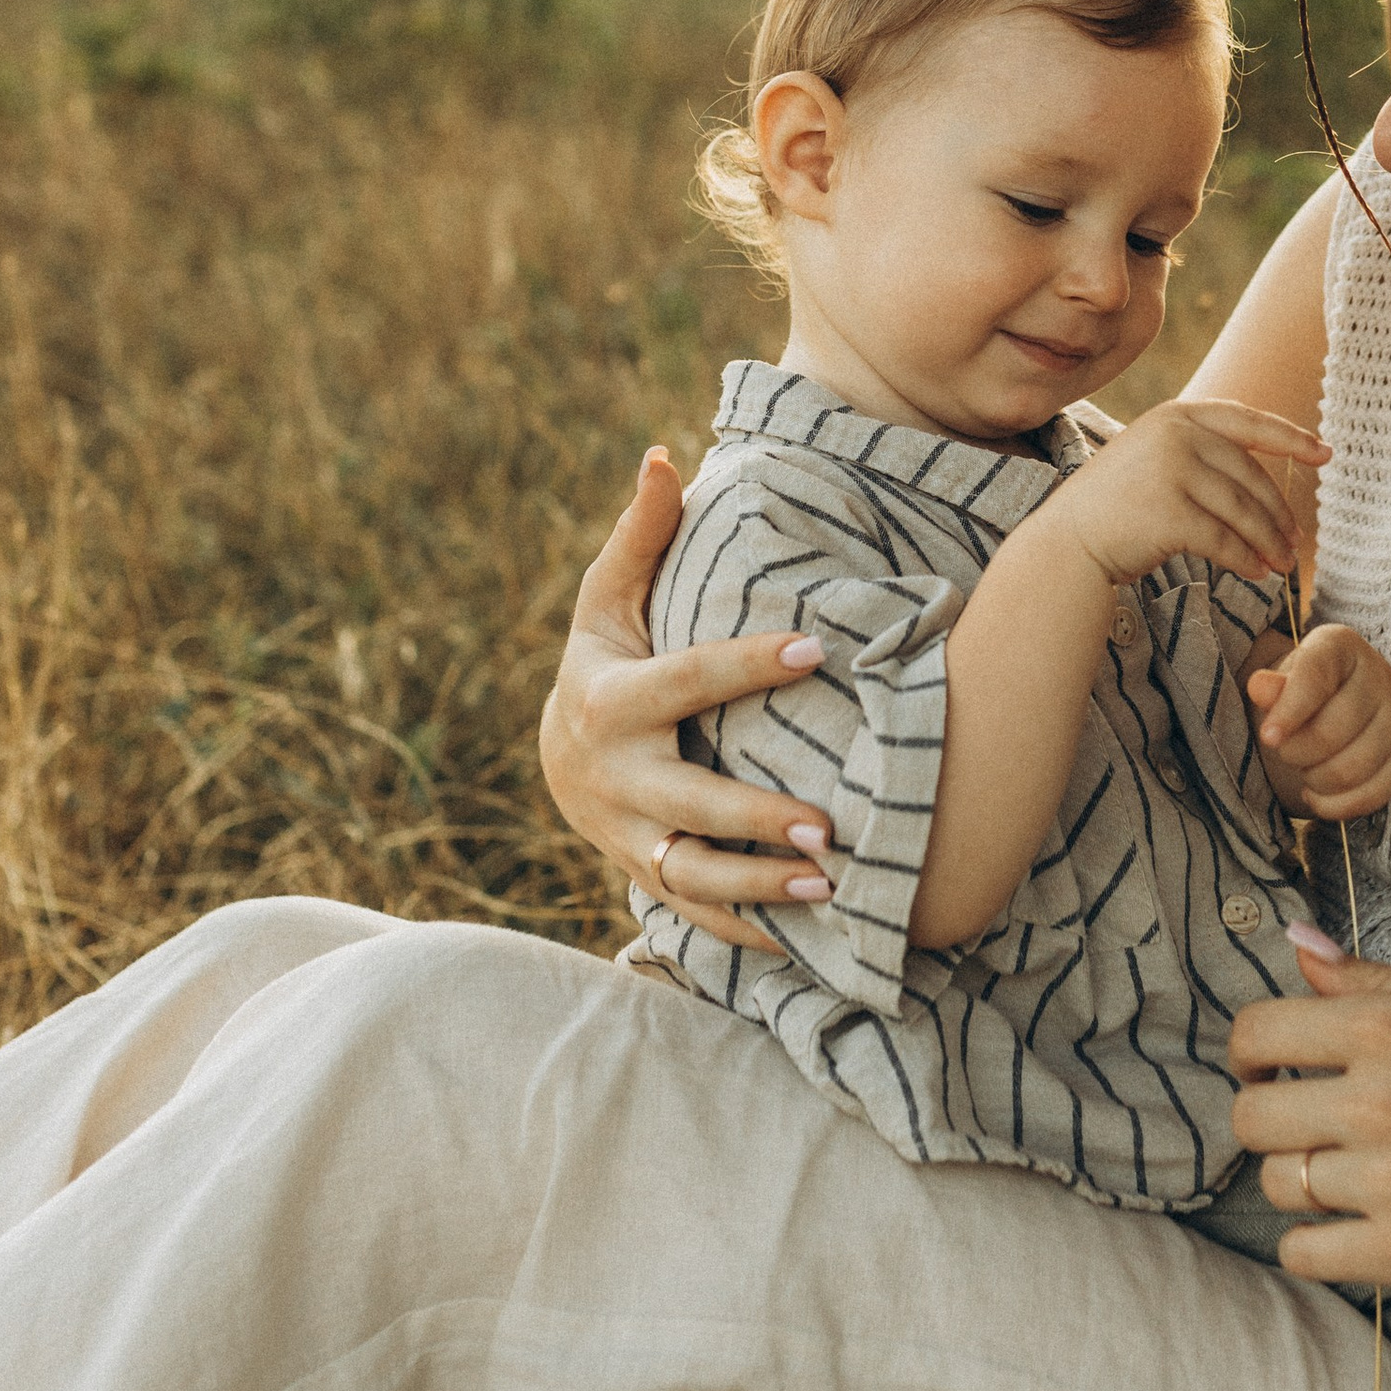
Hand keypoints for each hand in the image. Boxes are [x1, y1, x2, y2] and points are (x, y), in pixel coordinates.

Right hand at [540, 449, 839, 948]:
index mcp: (610, 700)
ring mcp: (628, 837)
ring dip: (761, 887)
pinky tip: (812, 935)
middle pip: (688, 805)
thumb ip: (642, 534)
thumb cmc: (604, 654)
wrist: (558, 755)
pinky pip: (696, 913)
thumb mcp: (608, 596)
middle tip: (829, 823)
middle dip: (755, 820)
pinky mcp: (646, 874)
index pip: (686, 680)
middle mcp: (615, 779)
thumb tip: (664, 455)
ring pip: (694, 874)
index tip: (815, 648)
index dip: (746, 664)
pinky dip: (748, 930)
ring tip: (832, 885)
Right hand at [1047, 396, 1326, 591]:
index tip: (1325, 453)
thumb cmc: (1117, 507)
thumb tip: (1265, 470)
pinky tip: (1256, 572)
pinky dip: (1245, 559)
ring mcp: (1171, 471)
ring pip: (1242, 511)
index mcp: (1176, 415)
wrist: (1067, 542)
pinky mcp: (1169, 513)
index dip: (1290, 437)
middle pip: (1250, 476)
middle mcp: (1175, 435)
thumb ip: (1200, 451)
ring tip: (1282, 563)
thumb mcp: (1155, 458)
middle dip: (1278, 512)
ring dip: (1268, 541)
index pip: (1247, 421)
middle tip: (1296, 540)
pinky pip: (1224, 540)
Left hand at [1227, 937, 1390, 1297]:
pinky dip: (1314, 1243)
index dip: (1251, 1050)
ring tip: (1348, 1174)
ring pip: (1276, 1185)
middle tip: (1310, 1123)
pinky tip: (1352, 1226)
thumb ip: (1378, 978)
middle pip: (1251, 1115)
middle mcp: (1375, 1104)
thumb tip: (1297, 947)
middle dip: (1270, 1115)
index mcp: (1387, 1029)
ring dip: (1300, 1179)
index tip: (1269, 1065)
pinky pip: (1303, 1254)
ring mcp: (1388, 1185)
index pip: (1255, 1032)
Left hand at [1246, 623, 1390, 818]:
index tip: (1268, 738)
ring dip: (1315, 780)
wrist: (1340, 703)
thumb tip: (1259, 687)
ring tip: (1305, 768)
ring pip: (1350, 770)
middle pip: (1331, 733)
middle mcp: (1381, 676)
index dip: (1289, 712)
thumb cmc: (1304, 692)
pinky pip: (1372, 796)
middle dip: (1295, 753)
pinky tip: (1318, 792)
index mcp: (1342, 646)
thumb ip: (1273, 689)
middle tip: (1285, 751)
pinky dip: (1336, 806)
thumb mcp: (1283, 682)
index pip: (1315, 678)